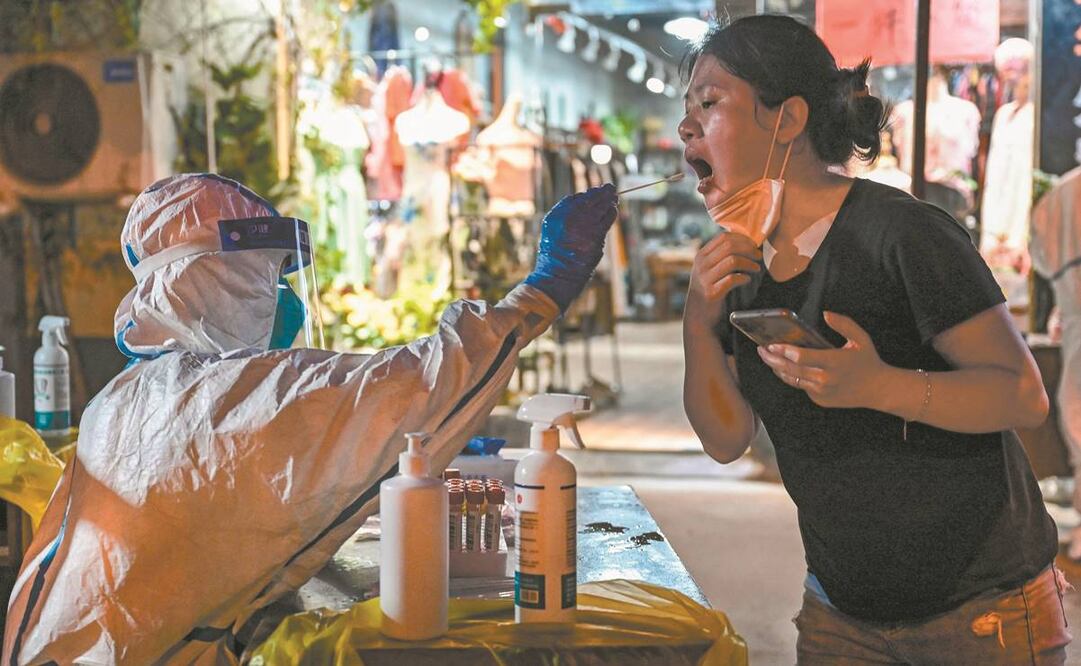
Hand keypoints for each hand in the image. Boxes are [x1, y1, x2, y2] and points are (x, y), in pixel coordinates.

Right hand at [525, 184, 618, 310]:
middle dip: (603, 192)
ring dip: (610, 201)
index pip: (578, 198)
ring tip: (615, 198)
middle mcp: (571, 218)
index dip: (590, 193)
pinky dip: (612, 212)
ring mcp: (584, 226)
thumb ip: (565, 213)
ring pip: (602, 207)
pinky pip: (608, 219)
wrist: (557, 274)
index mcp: (558, 215)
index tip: (596, 191)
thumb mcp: (551, 228)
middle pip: (592, 199)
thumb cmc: (554, 253)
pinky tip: (614, 209)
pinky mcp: (596, 236)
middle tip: (611, 187)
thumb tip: (584, 201)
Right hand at [686, 231, 760, 326]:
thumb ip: (721, 256)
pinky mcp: (711, 293)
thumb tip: (746, 244)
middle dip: (748, 249)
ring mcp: (705, 279)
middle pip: (729, 246)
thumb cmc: (709, 289)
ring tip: (756, 268)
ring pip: (732, 260)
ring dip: (749, 263)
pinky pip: (732, 279)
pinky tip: (747, 280)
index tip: (754, 245)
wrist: (698, 314)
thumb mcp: (710, 269)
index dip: (742, 239)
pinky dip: (743, 278)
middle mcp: (701, 265)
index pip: (723, 237)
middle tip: (758, 256)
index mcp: (701, 255)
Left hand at [756, 311, 887, 408]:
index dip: (785, 351)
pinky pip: (801, 386)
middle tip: (761, 350)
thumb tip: (825, 314)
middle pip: (791, 370)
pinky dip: (792, 376)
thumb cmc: (868, 361)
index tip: (771, 344)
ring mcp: (822, 392)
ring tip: (768, 357)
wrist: (879, 390)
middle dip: (773, 359)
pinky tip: (783, 366)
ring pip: (792, 380)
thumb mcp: (861, 338)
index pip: (803, 358)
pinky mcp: (820, 400)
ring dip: (778, 369)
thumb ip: (844, 324)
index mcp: (835, 363)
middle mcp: (826, 380)